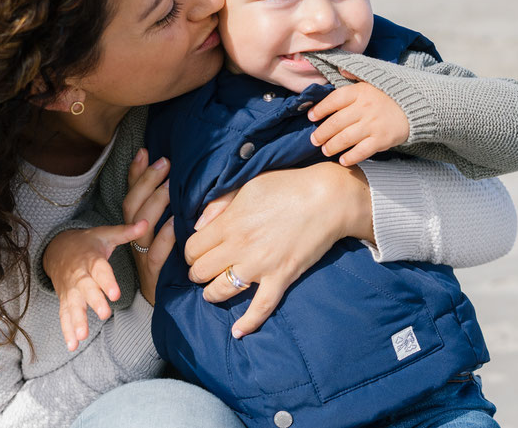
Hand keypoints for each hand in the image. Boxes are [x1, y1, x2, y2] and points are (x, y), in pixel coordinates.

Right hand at [45, 221, 147, 350]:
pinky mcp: (65, 300)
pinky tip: (72, 346)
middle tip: (104, 314)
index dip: (107, 281)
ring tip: (82, 337)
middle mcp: (80, 276)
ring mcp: (71, 290)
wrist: (57, 249)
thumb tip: (146, 223)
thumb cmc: (87, 243)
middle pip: (86, 290)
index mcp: (91, 260)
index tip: (115, 293)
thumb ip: (126, 232)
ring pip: (73, 306)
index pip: (100, 270)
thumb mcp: (106, 234)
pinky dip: (66, 331)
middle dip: (94, 302)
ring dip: (76, 321)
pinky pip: (64, 316)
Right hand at [122, 149, 175, 305]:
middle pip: (132, 205)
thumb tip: (176, 177)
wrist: (160, 302)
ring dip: (155, 202)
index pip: (131, 194)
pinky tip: (177, 221)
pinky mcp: (153, 272)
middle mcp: (134, 238)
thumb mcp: (162, 231)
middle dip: (146, 181)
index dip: (136, 173)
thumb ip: (165, 207)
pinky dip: (166, 235)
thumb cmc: (166, 261)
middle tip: (165, 162)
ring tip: (170, 184)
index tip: (146, 151)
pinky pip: (156, 252)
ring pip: (141, 224)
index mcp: (135, 226)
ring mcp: (141, 254)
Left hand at [184, 162, 372, 337]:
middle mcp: (239, 247)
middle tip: (202, 270)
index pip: (192, 247)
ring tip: (212, 292)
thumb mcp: (247, 185)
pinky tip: (237, 332)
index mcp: (229, 222)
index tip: (196, 252)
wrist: (327, 199)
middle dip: (197, 272)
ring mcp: (260, 265)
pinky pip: (260, 308)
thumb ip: (219, 204)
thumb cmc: (287, 186)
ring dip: (212, 294)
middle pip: (201, 271)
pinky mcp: (281, 278)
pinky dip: (248, 323)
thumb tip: (198, 224)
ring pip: (221, 291)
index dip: (190, 251)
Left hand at [308, 78, 408, 164]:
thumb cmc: (390, 95)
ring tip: (325, 150)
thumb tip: (339, 69)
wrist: (417, 107)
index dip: (320, 109)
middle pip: (336, 122)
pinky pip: (362, 151)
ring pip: (345, 138)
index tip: (311, 116)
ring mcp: (373, 125)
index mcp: (360, 92)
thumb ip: (354, 76)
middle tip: (314, 140)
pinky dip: (350, 157)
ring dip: (332, 146)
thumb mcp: (372, 80)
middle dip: (322, 133)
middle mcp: (365, 108)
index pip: (334, 100)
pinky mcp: (382, 139)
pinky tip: (342, 160)